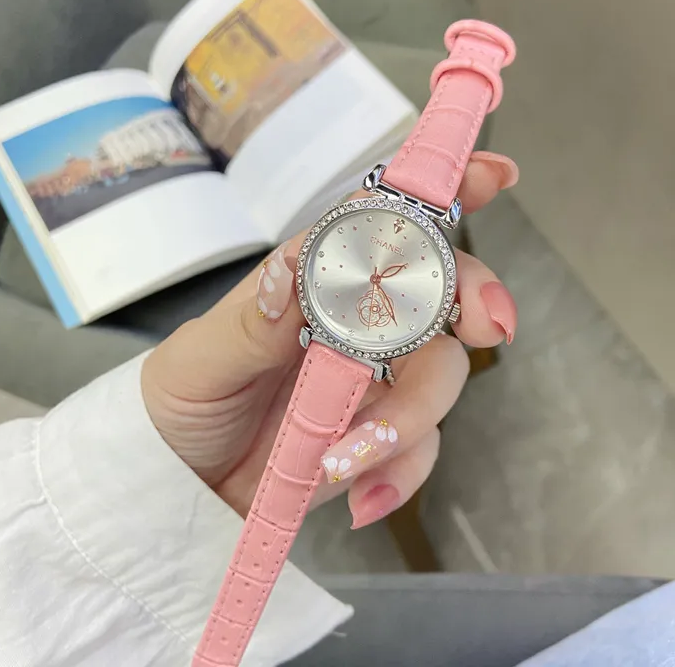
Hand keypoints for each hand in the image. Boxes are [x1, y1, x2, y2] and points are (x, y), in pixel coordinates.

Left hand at [141, 151, 518, 527]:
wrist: (183, 482)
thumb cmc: (184, 403)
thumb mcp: (200, 360)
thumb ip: (250, 321)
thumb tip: (297, 265)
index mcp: (314, 283)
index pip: (379, 225)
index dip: (438, 194)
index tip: (491, 177)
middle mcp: (356, 323)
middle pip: (437, 294)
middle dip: (472, 300)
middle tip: (488, 325)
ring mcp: (374, 380)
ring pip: (440, 377)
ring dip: (410, 419)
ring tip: (343, 460)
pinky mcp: (379, 435)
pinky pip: (420, 450)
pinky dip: (400, 474)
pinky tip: (359, 498)